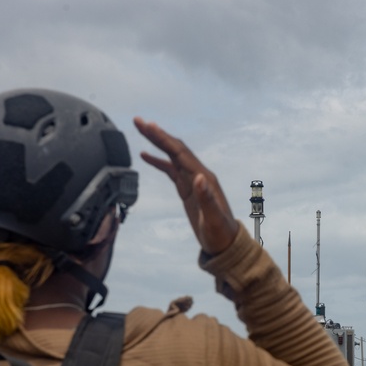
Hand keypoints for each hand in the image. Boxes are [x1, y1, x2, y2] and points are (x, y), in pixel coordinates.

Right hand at [133, 118, 237, 254]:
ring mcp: (193, 181)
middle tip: (138, 121)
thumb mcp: (213, 219)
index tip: (149, 126)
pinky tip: (146, 156)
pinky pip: (171, 169)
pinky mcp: (188, 189)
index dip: (164, 139)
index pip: (180, 153)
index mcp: (204, 178)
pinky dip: (158, 161)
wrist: (226, 244)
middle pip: (175, 149)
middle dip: (157, 135)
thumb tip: (200, 177)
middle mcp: (199, 175)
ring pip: (172, 156)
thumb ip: (207, 198)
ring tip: (141, 130)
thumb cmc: (220, 233)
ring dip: (157, 143)